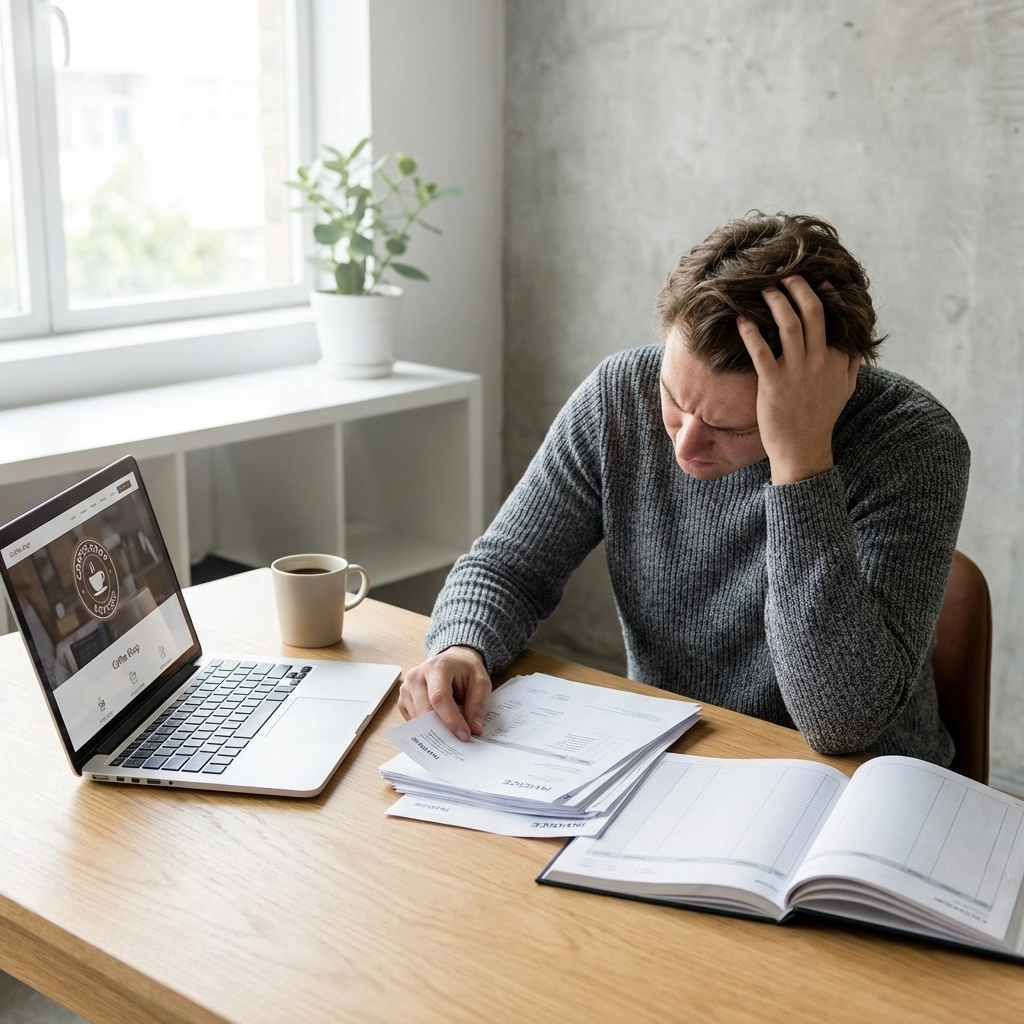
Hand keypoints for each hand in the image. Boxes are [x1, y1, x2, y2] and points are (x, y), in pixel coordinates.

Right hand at [397, 645, 491, 740]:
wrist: (452, 661)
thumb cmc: (465, 670)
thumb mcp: (481, 682)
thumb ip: (478, 704)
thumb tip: (474, 729)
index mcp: (437, 667)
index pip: (439, 697)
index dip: (451, 719)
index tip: (464, 735)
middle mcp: (416, 677)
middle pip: (425, 711)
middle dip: (443, 729)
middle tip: (460, 741)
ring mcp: (406, 689)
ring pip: (418, 720)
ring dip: (435, 730)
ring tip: (452, 731)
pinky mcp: (403, 701)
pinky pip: (413, 722)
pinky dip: (427, 728)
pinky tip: (440, 725)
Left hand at [737, 276, 860, 485]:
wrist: (803, 449)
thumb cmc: (821, 418)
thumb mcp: (846, 388)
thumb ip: (852, 361)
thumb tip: (857, 339)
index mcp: (838, 359)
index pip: (837, 318)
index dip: (826, 295)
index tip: (817, 280)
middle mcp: (820, 361)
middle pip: (813, 312)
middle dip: (799, 288)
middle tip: (785, 276)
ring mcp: (797, 371)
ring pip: (789, 324)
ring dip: (776, 302)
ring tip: (764, 290)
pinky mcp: (773, 384)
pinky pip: (761, 350)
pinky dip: (750, 332)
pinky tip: (741, 320)